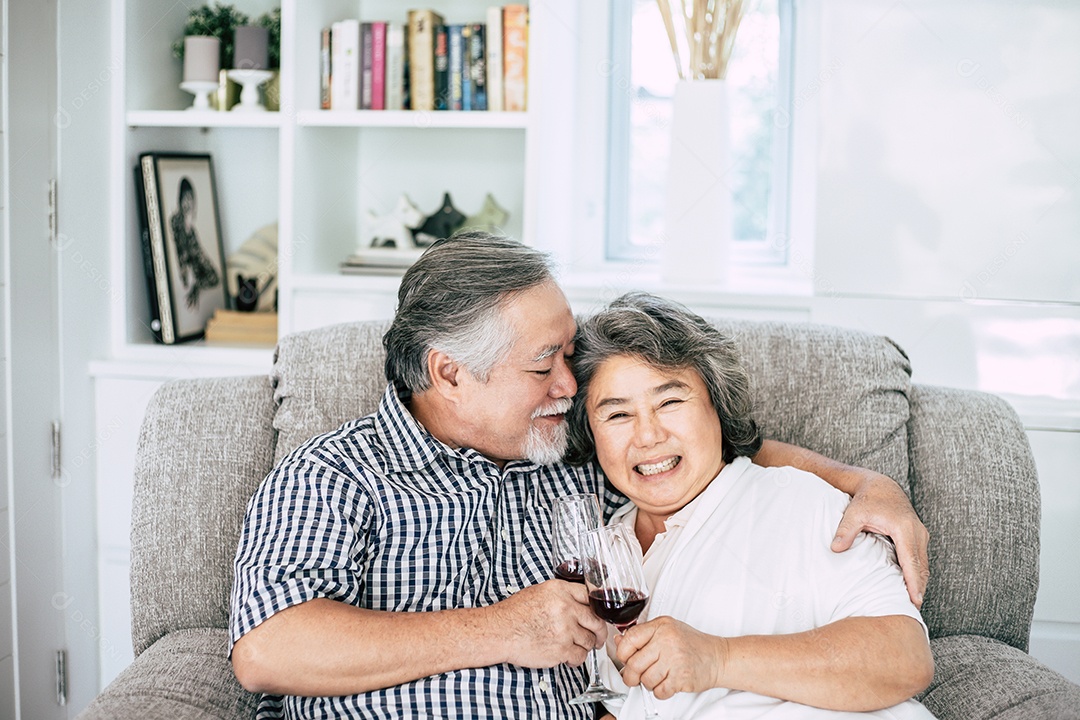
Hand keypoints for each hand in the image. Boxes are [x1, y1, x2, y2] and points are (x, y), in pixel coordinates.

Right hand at [491, 580, 605, 668]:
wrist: (499, 631)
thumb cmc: (514, 613)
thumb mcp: (539, 592)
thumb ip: (562, 596)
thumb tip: (580, 604)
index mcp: (560, 590)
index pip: (590, 597)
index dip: (596, 609)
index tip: (598, 616)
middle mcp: (566, 608)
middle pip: (596, 620)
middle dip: (599, 632)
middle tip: (599, 637)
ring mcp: (565, 629)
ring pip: (589, 640)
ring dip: (585, 646)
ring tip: (575, 647)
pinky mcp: (562, 649)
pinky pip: (580, 656)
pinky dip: (576, 659)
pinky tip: (568, 657)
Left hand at [614, 616, 725, 699]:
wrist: (719, 656)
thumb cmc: (693, 643)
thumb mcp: (667, 630)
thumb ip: (643, 635)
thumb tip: (619, 641)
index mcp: (661, 626)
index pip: (629, 639)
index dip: (623, 653)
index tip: (626, 659)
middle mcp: (667, 641)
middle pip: (634, 664)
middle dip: (631, 675)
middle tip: (635, 677)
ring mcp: (675, 659)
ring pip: (646, 680)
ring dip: (648, 684)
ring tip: (658, 677)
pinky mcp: (682, 677)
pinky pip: (659, 691)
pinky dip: (660, 692)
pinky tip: (667, 683)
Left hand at [831, 472, 929, 606]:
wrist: (881, 485)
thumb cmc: (867, 499)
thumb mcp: (854, 513)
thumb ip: (846, 531)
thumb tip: (835, 549)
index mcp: (903, 528)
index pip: (911, 561)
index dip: (914, 582)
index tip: (915, 600)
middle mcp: (917, 531)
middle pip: (922, 566)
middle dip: (919, 588)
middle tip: (914, 610)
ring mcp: (920, 534)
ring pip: (923, 564)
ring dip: (920, 582)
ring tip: (913, 604)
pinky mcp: (918, 536)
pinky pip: (920, 559)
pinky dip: (918, 573)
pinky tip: (912, 588)